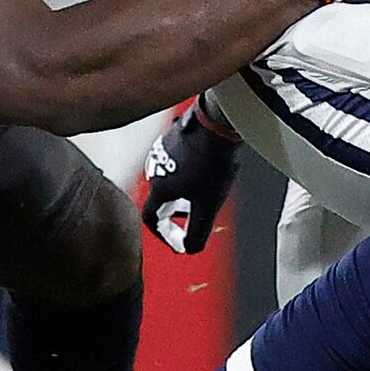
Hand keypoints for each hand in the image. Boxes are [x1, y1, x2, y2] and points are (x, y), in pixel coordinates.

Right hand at [142, 99, 241, 254]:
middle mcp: (154, 168)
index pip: (151, 219)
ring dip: (183, 190)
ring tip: (204, 189)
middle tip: (196, 213)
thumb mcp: (208, 205)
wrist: (218, 121)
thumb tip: (189, 249)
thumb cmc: (213, 163)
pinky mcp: (173, 134)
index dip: (165, 234)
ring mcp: (162, 149)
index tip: (179, 240)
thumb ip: (197, 233)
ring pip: (169, 178)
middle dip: (178, 212)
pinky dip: (187, 171)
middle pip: (161, 198)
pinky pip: (176, 160)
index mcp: (158, 187)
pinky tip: (207, 166)